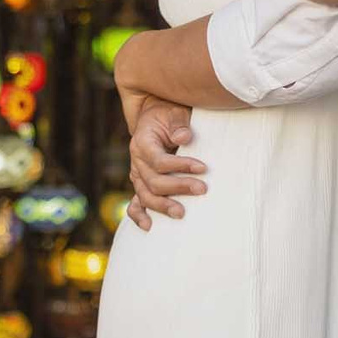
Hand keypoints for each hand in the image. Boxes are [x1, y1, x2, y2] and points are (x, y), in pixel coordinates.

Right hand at [125, 95, 205, 228]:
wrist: (155, 117)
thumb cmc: (168, 114)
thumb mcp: (174, 112)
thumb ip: (178, 123)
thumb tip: (184, 138)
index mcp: (142, 143)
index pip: (159, 161)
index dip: (180, 165)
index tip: (203, 167)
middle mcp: (136, 161)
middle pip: (153, 181)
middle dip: (178, 187)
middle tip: (202, 189)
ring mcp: (137, 175)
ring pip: (145, 196)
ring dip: (163, 206)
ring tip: (182, 213)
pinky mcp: (141, 184)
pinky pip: (135, 203)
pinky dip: (139, 215)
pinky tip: (149, 226)